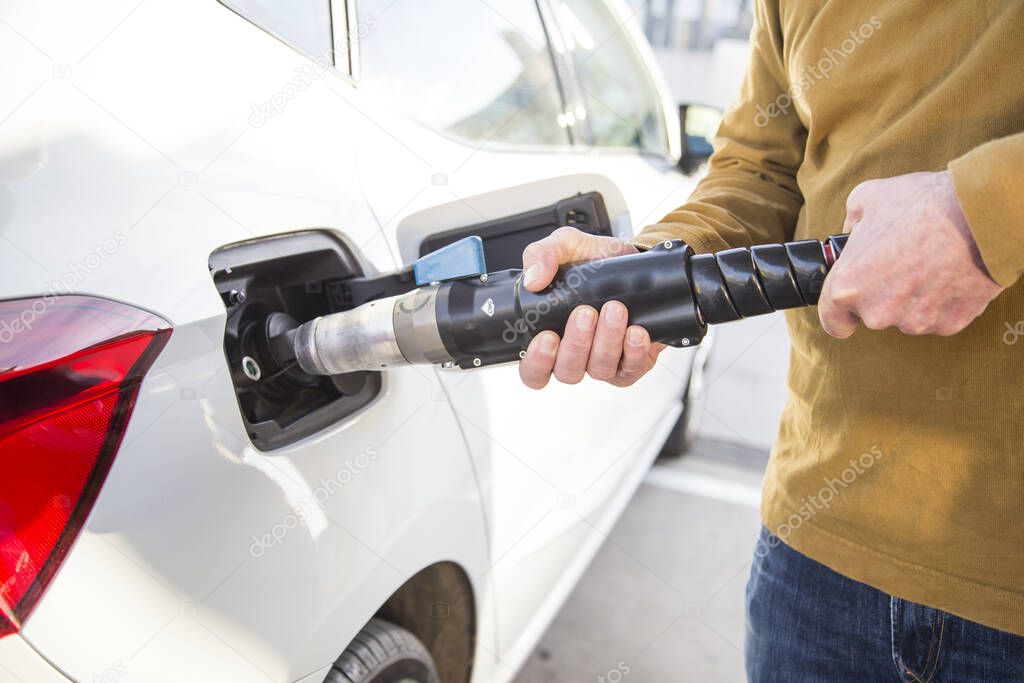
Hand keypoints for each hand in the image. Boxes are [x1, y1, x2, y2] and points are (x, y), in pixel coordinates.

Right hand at [517, 227, 665, 388]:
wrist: (636, 260)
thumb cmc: (595, 261)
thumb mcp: (565, 245)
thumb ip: (542, 254)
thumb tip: (533, 279)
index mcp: (549, 336)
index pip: (533, 370)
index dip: (537, 362)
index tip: (547, 337)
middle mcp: (574, 355)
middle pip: (567, 371)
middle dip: (576, 343)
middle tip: (585, 313)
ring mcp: (603, 362)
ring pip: (599, 369)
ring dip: (607, 341)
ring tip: (614, 310)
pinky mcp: (633, 363)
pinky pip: (632, 368)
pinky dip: (634, 351)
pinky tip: (636, 331)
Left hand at [819, 171, 1002, 337]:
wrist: (981, 211)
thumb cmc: (922, 202)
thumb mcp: (867, 198)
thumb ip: (849, 224)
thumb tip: (851, 235)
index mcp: (848, 288)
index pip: (833, 322)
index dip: (841, 313)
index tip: (852, 304)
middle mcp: (878, 312)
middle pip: (874, 315)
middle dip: (883, 295)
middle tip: (902, 262)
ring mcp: (916, 321)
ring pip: (907, 317)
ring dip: (914, 298)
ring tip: (929, 262)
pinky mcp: (949, 323)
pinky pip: (939, 317)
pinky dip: (942, 301)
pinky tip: (949, 272)